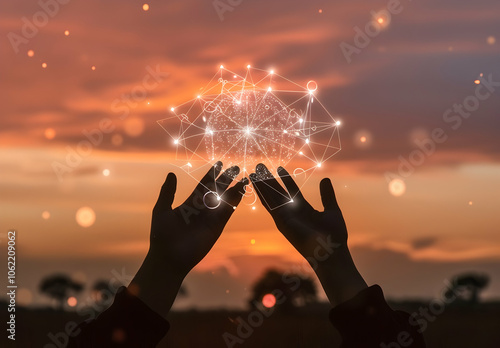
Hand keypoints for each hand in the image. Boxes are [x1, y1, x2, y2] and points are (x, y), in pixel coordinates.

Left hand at [150, 161, 246, 276]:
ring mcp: (210, 217)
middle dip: (226, 179)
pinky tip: (241, 190)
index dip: (212, 174)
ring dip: (235, 189)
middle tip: (235, 167)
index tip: (219, 163)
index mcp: (189, 203)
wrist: (169, 257)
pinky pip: (228, 211)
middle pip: (217, 190)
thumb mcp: (162, 209)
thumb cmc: (161, 235)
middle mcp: (202, 209)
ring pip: (225, 199)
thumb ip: (168, 192)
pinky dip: (235, 201)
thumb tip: (171, 174)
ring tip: (244, 177)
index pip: (203, 185)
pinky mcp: (217, 226)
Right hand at [249, 163, 366, 306]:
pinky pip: (269, 205)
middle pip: (277, 192)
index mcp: (303, 209)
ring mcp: (285, 217)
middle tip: (260, 166)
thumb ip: (327, 196)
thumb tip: (325, 180)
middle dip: (268, 179)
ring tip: (254, 172)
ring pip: (270, 196)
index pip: (292, 190)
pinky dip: (262, 194)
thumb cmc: (334, 237)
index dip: (285, 178)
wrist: (331, 252)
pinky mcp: (281, 221)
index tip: (279, 167)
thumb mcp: (332, 210)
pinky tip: (256, 185)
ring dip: (261, 185)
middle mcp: (292, 212)